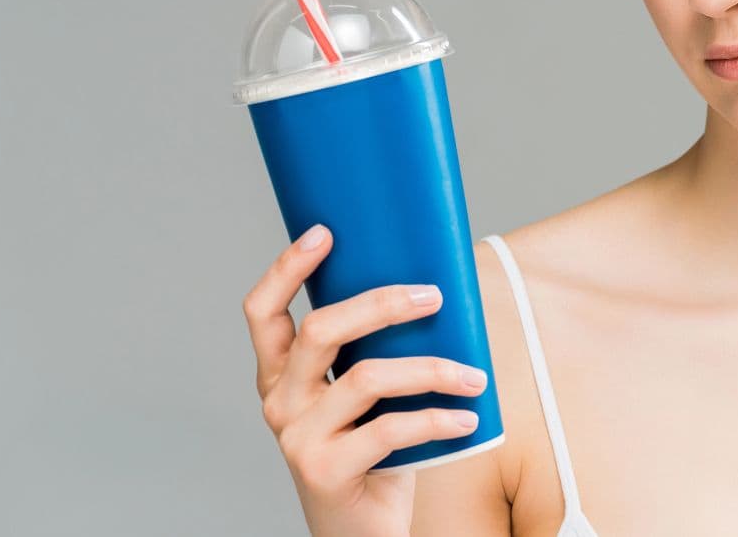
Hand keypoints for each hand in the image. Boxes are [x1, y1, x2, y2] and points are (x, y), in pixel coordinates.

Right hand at [242, 224, 488, 536]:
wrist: (360, 534)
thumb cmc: (371, 455)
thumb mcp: (364, 400)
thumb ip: (373, 354)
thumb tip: (432, 294)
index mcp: (280, 376)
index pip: (263, 313)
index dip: (287, 268)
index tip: (324, 232)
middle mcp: (279, 402)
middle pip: (320, 330)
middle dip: (381, 304)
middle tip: (433, 296)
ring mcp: (297, 438)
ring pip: (366, 378)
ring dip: (430, 368)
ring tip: (474, 374)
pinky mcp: (326, 470)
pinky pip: (390, 430)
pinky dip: (437, 418)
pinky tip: (467, 417)